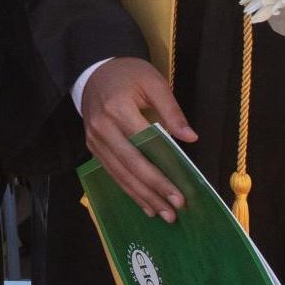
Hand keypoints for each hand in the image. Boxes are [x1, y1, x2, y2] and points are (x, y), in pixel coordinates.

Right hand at [79, 57, 197, 220]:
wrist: (94, 70)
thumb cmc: (128, 74)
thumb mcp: (153, 82)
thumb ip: (172, 110)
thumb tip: (191, 138)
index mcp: (117, 108)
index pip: (143, 146)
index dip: (161, 172)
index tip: (180, 192)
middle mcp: (102, 128)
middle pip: (130, 166)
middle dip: (153, 191)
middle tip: (173, 211)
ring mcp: (94, 140)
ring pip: (120, 174)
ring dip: (142, 197)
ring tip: (162, 214)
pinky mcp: (93, 147)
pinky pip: (112, 173)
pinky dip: (129, 190)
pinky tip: (144, 204)